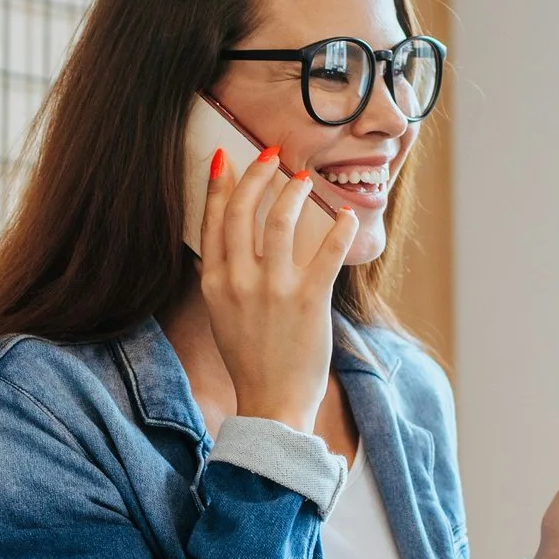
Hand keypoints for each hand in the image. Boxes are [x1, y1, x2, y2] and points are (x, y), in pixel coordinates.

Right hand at [196, 145, 357, 432]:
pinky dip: (339, 228)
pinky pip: (327, 251)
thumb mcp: (221, 316)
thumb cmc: (250, 359)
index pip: (213, 221)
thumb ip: (219, 280)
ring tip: (304, 179)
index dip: (218, 184)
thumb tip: (216, 251)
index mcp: (215, 283)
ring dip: (294, 192)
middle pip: (243, 210)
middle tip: (272, 154)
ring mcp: (274, 289)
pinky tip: (345, 215)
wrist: (271, 404)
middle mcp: (239, 281)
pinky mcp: (308, 300)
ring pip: (282, 220)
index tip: (226, 158)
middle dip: (257, 174)